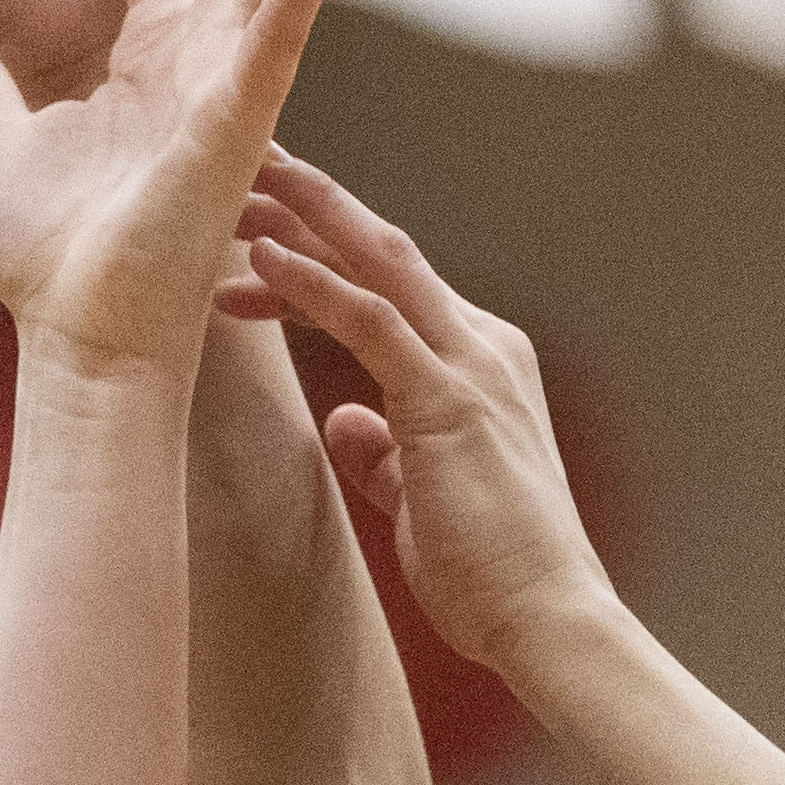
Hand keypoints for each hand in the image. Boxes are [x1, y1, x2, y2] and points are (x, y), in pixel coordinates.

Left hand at [243, 154, 617, 654]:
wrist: (552, 621)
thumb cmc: (493, 575)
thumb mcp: (422, 499)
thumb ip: (384, 452)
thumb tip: (343, 423)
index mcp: (477, 364)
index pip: (389, 285)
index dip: (323, 250)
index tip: (259, 226)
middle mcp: (481, 345)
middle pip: (382, 250)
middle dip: (308, 204)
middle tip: (240, 162)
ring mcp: (470, 365)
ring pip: (376, 262)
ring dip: (300, 221)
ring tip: (233, 185)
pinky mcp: (448, 400)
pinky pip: (371, 322)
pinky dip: (314, 286)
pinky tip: (260, 261)